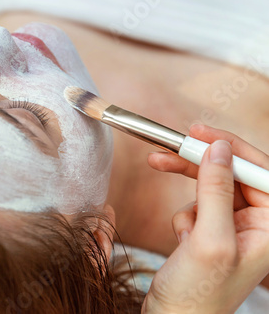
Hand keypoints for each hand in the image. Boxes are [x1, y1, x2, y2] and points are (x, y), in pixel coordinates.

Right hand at [142, 124, 268, 312]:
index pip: (258, 171)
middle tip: (167, 150)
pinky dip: (184, 219)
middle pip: (230, 174)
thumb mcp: (209, 239)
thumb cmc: (198, 293)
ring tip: (181, 230)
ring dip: (189, 204)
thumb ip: (216, 190)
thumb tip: (218, 149)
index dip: (229, 147)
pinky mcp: (213, 231)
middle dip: (198, 165)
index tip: (198, 132)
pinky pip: (195, 206)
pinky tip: (183, 243)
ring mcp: (234, 228)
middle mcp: (258, 224)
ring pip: (209, 188)